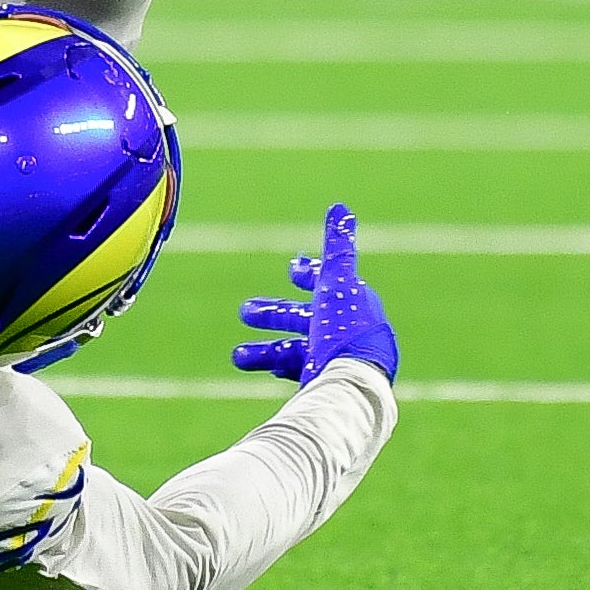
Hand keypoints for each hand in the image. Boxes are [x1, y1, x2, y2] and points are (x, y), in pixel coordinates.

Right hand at [232, 204, 398, 385]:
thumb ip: (338, 247)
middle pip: (304, 318)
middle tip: (245, 312)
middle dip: (273, 313)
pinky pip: (295, 371)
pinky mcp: (323, 381)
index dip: (309, 274)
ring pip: (293, 349)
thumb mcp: (337, 282)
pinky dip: (274, 366)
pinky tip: (257, 367)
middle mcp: (344, 333)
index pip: (330, 284)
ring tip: (237, 356)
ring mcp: (334, 359)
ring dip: (264, 348)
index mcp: (352, 305)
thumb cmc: (344, 329)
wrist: (350, 382)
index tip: (292, 270)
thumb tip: (341, 207)